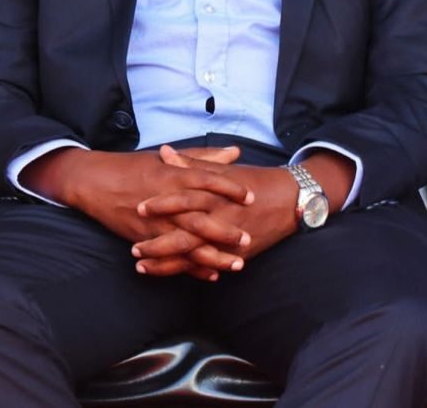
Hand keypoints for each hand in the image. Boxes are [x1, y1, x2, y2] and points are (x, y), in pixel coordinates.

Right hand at [24, 146, 253, 280]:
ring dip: (213, 255)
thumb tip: (235, 152)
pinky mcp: (145, 238)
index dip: (230, 189)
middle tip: (248, 239)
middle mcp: (166, 201)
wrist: (95, 182)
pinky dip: (190, 268)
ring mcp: (155, 223)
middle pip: (199, 218)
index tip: (251, 196)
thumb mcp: (169, 159)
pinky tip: (210, 275)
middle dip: (224, 231)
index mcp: (173, 176)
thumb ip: (204, 158)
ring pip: (187, 243)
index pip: (207, 181)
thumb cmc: (135, 167)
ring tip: (237, 264)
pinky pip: (170, 257)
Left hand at [131, 152, 302, 277]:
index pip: (185, 200)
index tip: (140, 208)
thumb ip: (192, 163)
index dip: (162, 204)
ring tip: (141, 266)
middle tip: (134, 249)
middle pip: (185, 235)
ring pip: (194, 256)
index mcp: (217, 195)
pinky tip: (171, 274)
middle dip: (158, 244)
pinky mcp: (237, 254)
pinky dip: (191, 272)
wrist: (291, 201)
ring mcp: (230, 240)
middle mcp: (222, 219)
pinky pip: (210, 266)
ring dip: (166, 263)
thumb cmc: (256, 181)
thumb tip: (165, 152)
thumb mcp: (224, 171)